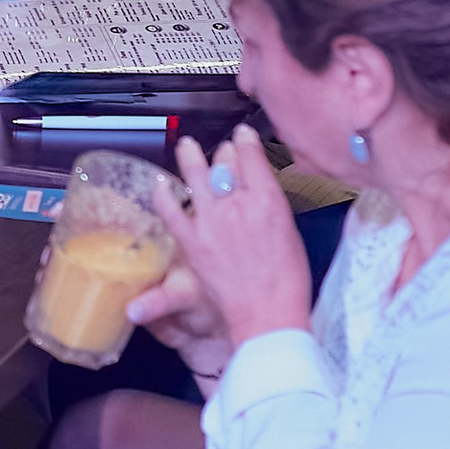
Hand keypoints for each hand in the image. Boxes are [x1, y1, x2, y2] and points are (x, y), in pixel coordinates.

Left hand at [152, 126, 315, 351]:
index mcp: (268, 201)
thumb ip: (269, 206)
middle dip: (224, 152)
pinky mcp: (192, 241)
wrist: (267, 313)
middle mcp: (238, 205)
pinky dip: (163, 195)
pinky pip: (171, 210)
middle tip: (223, 149)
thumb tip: (258, 192)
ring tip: (185, 146)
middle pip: (225, 164)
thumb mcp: (289, 232)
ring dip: (189, 157)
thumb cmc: (287, 281)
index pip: (253, 157)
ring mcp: (212, 221)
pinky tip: (160, 184)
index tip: (242, 135)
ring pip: (196, 177)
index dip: (245, 141)